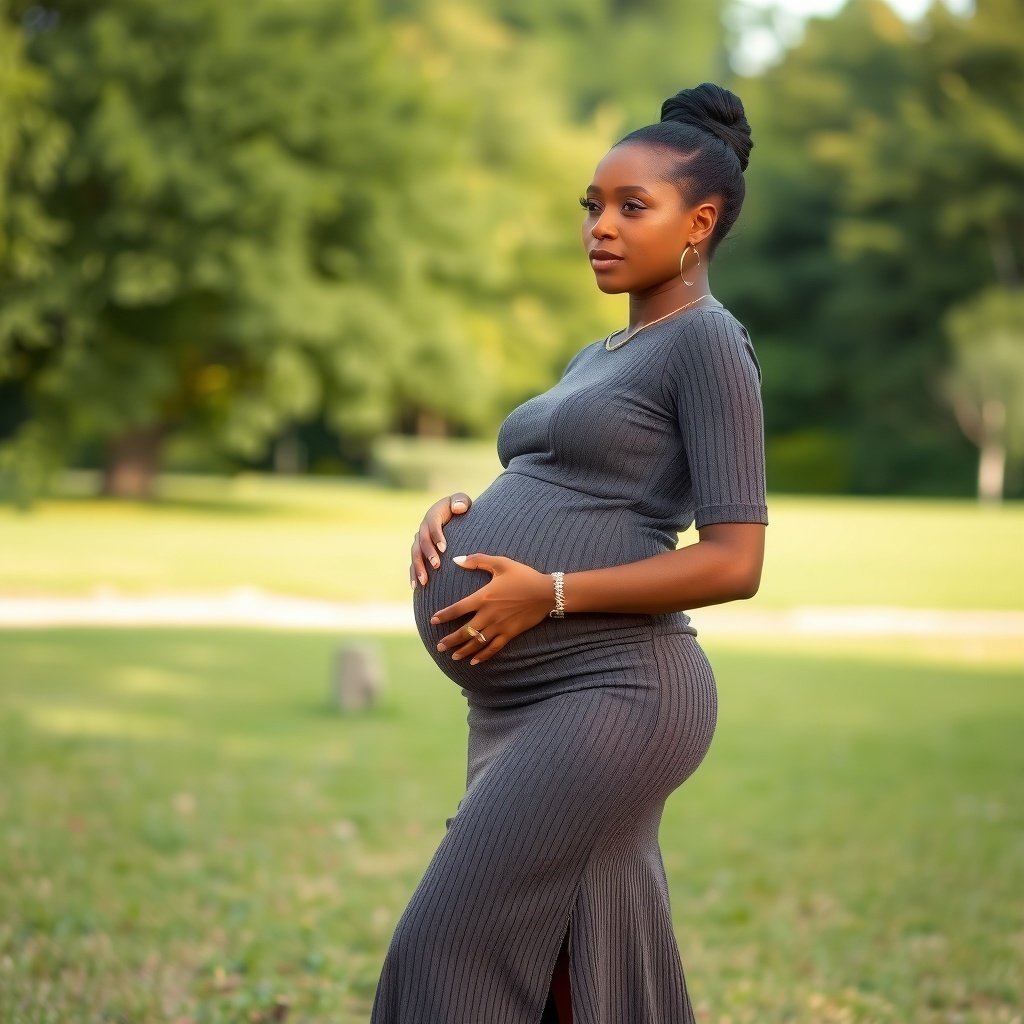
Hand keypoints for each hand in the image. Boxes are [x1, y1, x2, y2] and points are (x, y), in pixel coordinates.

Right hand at [410, 492, 472, 587]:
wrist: (451, 516)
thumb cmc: (459, 508)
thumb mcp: (462, 501)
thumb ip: (461, 501)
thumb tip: (458, 508)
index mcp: (432, 515)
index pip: (433, 525)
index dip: (437, 536)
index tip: (444, 548)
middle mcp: (423, 528)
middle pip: (422, 542)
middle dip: (428, 554)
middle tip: (437, 565)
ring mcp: (419, 541)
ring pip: (416, 555)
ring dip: (419, 568)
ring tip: (424, 581)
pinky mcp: (419, 552)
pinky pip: (414, 563)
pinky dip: (413, 574)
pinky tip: (415, 587)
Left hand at [430, 553, 553, 664]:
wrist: (546, 592)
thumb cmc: (523, 576)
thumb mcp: (501, 563)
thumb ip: (478, 560)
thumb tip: (456, 559)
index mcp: (484, 597)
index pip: (458, 609)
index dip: (444, 616)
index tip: (433, 621)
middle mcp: (489, 614)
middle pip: (465, 631)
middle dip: (450, 640)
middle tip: (438, 647)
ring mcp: (499, 626)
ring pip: (477, 642)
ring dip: (463, 650)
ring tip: (453, 656)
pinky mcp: (510, 633)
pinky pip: (494, 647)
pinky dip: (483, 655)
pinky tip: (475, 661)